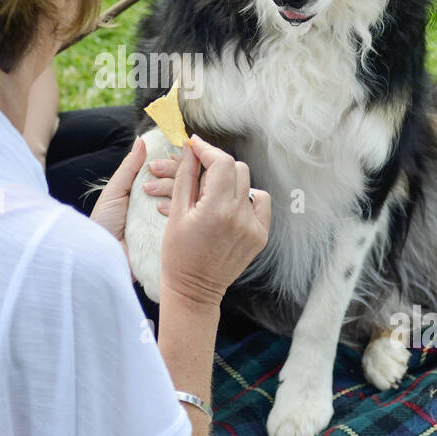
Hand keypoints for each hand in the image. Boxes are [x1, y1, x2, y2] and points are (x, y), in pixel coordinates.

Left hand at [90, 138, 180, 251]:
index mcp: (152, 193)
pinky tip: (162, 211)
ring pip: (186, 198)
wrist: (102, 254)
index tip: (162, 160)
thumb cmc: (104, 223)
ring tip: (149, 193)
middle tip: (154, 171)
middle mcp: (164, 206)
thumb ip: (130, 168)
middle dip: (171, 172)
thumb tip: (142, 141)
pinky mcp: (173, 237)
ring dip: (170, 189)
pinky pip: (184, 221)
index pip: (171, 173)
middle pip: (182, 182)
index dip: (171, 164)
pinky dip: (176, 211)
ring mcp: (170, 222)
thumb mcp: (115, 192)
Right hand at [160, 135, 270, 308]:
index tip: (194, 145)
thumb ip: (185, 177)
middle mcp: (239, 215)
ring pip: (249, 183)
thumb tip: (191, 150)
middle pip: (236, 168)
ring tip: (213, 193)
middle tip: (200, 171)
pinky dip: (247, 198)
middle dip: (217, 165)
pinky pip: (260, 202)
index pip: (220, 163)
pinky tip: (230, 206)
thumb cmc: (178, 254)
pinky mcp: (260, 235)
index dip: (207, 149)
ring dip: (231, 181)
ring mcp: (253, 226)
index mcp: (216, 209)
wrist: (194, 289)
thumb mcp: (175, 213)